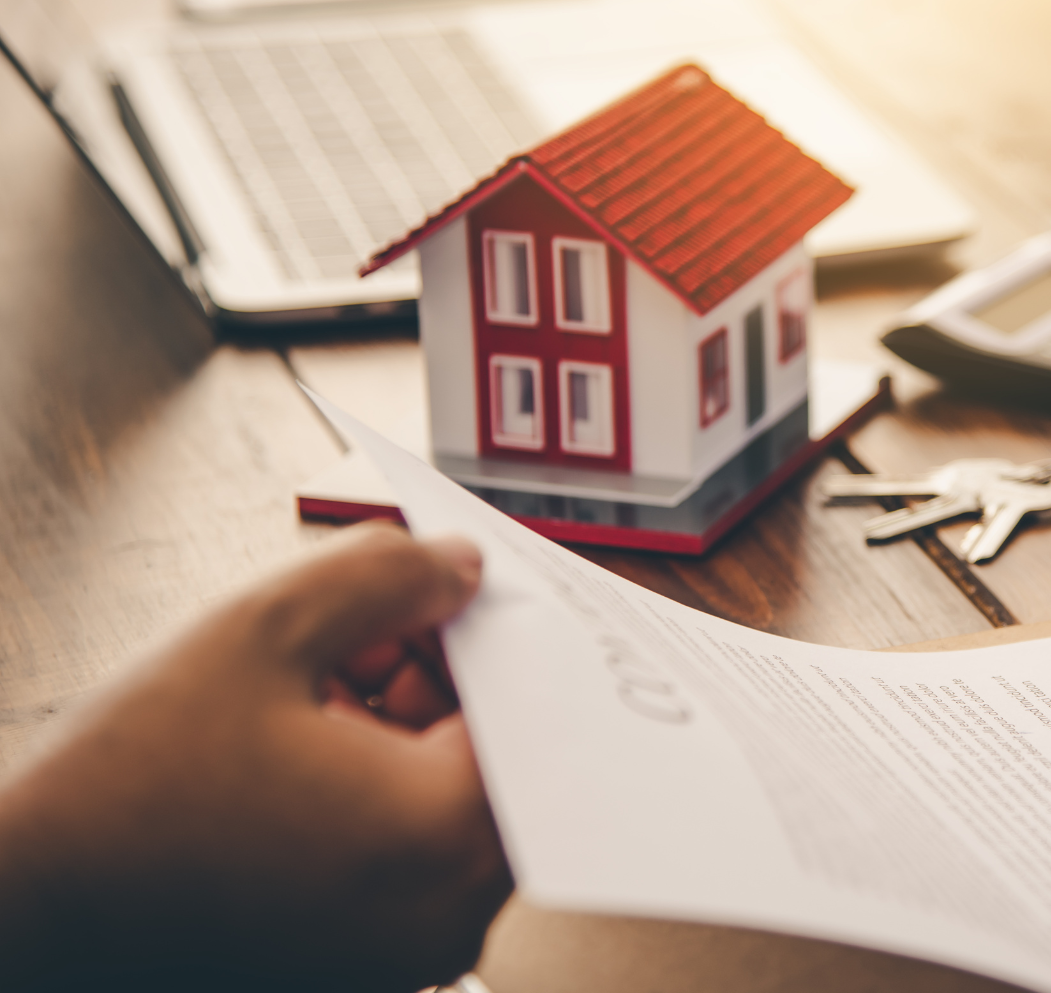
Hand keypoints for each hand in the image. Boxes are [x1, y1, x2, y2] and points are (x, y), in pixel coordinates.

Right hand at [0, 522, 511, 990]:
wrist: (24, 921)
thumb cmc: (125, 792)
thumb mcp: (259, 630)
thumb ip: (385, 577)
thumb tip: (462, 566)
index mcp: (446, 836)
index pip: (531, 707)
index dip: (486, 634)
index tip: (445, 590)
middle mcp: (451, 915)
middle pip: (496, 757)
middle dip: (440, 677)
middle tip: (363, 630)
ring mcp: (410, 952)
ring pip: (449, 804)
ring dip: (403, 730)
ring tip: (311, 691)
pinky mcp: (366, 966)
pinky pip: (409, 855)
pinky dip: (376, 792)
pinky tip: (296, 751)